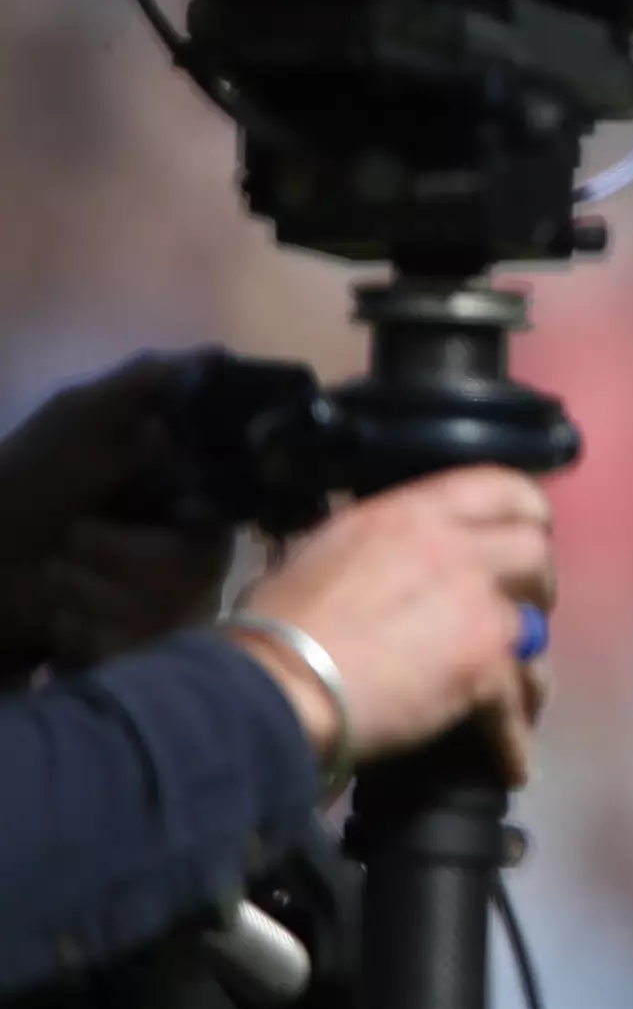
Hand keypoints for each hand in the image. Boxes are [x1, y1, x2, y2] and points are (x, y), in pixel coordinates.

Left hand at [0, 351, 234, 669]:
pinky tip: (57, 619)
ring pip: (169, 614)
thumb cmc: (24, 482)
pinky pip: (139, 653)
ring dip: (95, 593)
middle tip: (74, 540)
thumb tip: (216, 355)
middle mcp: (190, 552)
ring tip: (55, 578)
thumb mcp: (78, 418)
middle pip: (203, 571)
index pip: (231, 517)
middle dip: (129, 558)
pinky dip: (88, 635)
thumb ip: (146, 383)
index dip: (189, 522)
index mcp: (188, 494)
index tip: (157, 515)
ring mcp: (164, 607)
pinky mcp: (133, 651)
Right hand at [234, 466, 558, 786]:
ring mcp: (475, 604)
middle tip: (519, 613)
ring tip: (518, 690)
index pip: (501, 486)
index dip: (528, 512)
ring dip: (530, 663)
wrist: (273, 686)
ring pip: (537, 629)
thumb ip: (372, 545)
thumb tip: (384, 551)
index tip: (528, 536)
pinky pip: (519, 699)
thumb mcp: (320, 553)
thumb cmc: (276, 626)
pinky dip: (514, 737)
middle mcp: (454, 548)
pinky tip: (510, 762)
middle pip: (534, 551)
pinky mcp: (483, 663)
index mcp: (411, 514)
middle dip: (536, 585)